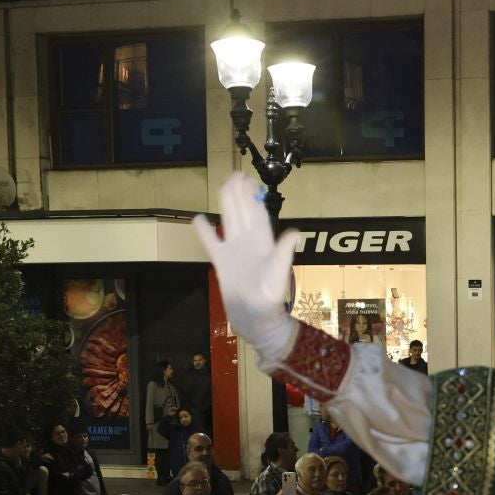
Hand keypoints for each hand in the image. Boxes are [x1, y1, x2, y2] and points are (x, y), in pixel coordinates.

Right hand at [193, 172, 299, 350]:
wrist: (255, 320)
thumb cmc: (269, 299)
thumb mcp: (278, 274)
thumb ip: (283, 253)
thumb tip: (295, 233)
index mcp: (263, 242)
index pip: (257, 213)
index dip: (253, 196)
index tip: (248, 179)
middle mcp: (249, 242)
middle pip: (243, 211)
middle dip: (240, 193)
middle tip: (236, 174)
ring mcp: (235, 251)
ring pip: (229, 220)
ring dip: (227, 203)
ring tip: (224, 185)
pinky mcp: (222, 262)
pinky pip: (211, 242)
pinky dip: (205, 231)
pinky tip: (199, 219)